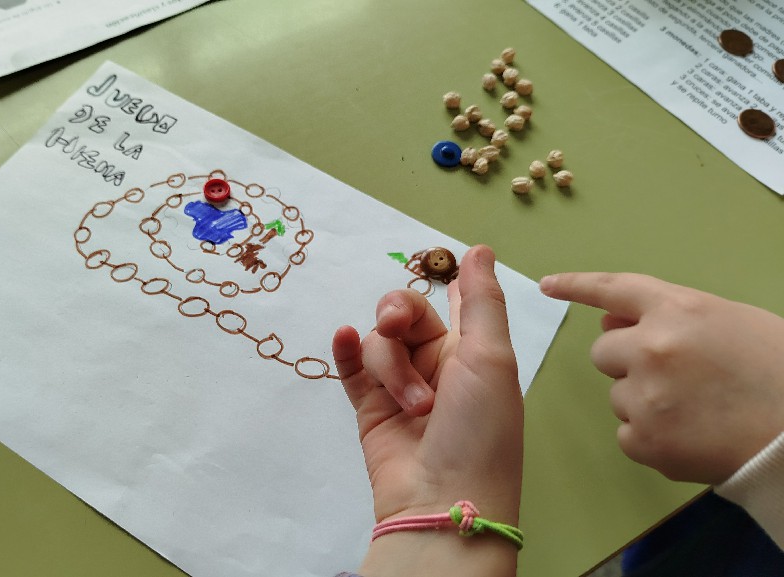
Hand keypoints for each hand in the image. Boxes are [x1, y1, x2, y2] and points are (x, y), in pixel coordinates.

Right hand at [333, 246, 522, 575]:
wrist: (441, 500)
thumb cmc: (480, 430)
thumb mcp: (491, 359)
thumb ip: (481, 301)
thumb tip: (479, 249)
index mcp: (473, 350)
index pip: (455, 302)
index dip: (444, 283)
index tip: (435, 266)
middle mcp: (436, 363)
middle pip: (403, 313)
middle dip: (397, 316)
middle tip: (395, 329)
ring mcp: (399, 386)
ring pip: (378, 342)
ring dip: (391, 366)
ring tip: (413, 406)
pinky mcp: (369, 407)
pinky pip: (351, 368)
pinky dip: (345, 351)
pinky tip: (343, 338)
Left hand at [540, 272, 783, 483]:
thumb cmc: (778, 373)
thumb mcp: (733, 322)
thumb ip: (672, 316)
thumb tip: (614, 322)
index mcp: (678, 310)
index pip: (613, 289)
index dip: (577, 285)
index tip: (548, 285)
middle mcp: (651, 347)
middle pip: (603, 352)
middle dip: (627, 361)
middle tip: (675, 377)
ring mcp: (644, 396)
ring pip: (617, 395)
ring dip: (643, 400)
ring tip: (696, 409)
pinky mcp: (644, 440)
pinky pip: (627, 434)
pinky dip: (652, 438)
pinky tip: (691, 435)